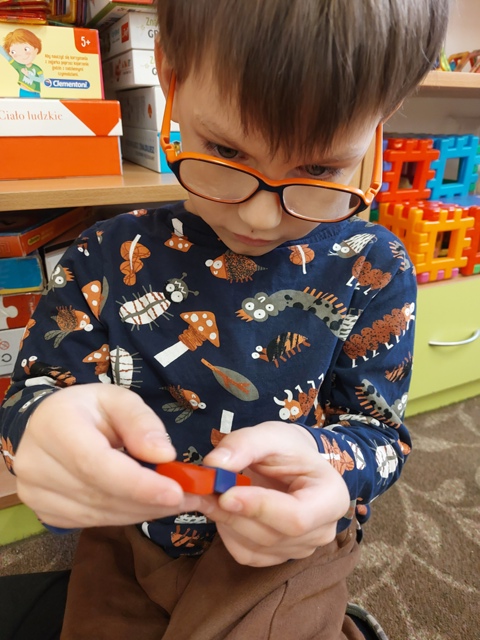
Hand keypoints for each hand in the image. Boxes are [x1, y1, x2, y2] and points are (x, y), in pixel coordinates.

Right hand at [14, 384, 203, 528]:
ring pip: (98, 514)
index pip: (95, 463)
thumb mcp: (119, 399)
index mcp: (55, 426)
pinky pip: (92, 522)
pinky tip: (147, 505)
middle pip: (100, 493)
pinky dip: (125, 516)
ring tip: (177, 501)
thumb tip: (164, 456)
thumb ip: (142, 423)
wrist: (48, 426)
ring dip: (142, 511)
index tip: (176, 492)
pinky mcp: (45, 513)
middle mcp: (36, 464)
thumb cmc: (90, 409)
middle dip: (149, 500)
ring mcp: (35, 494)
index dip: (137, 483)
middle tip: (191, 498)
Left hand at [199, 423, 349, 566]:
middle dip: (233, 513)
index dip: (259, 508)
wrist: (291, 463)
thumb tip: (214, 464)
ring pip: (255, 547)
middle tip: (200, 490)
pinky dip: (226, 532)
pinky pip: (245, 554)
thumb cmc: (287, 448)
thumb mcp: (269, 435)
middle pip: (272, 535)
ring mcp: (300, 549)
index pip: (297, 517)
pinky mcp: (277, 557)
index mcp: (331, 498)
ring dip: (224, 520)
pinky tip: (221, 507)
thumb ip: (243, 444)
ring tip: (207, 492)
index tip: (225, 494)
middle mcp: (322, 531)